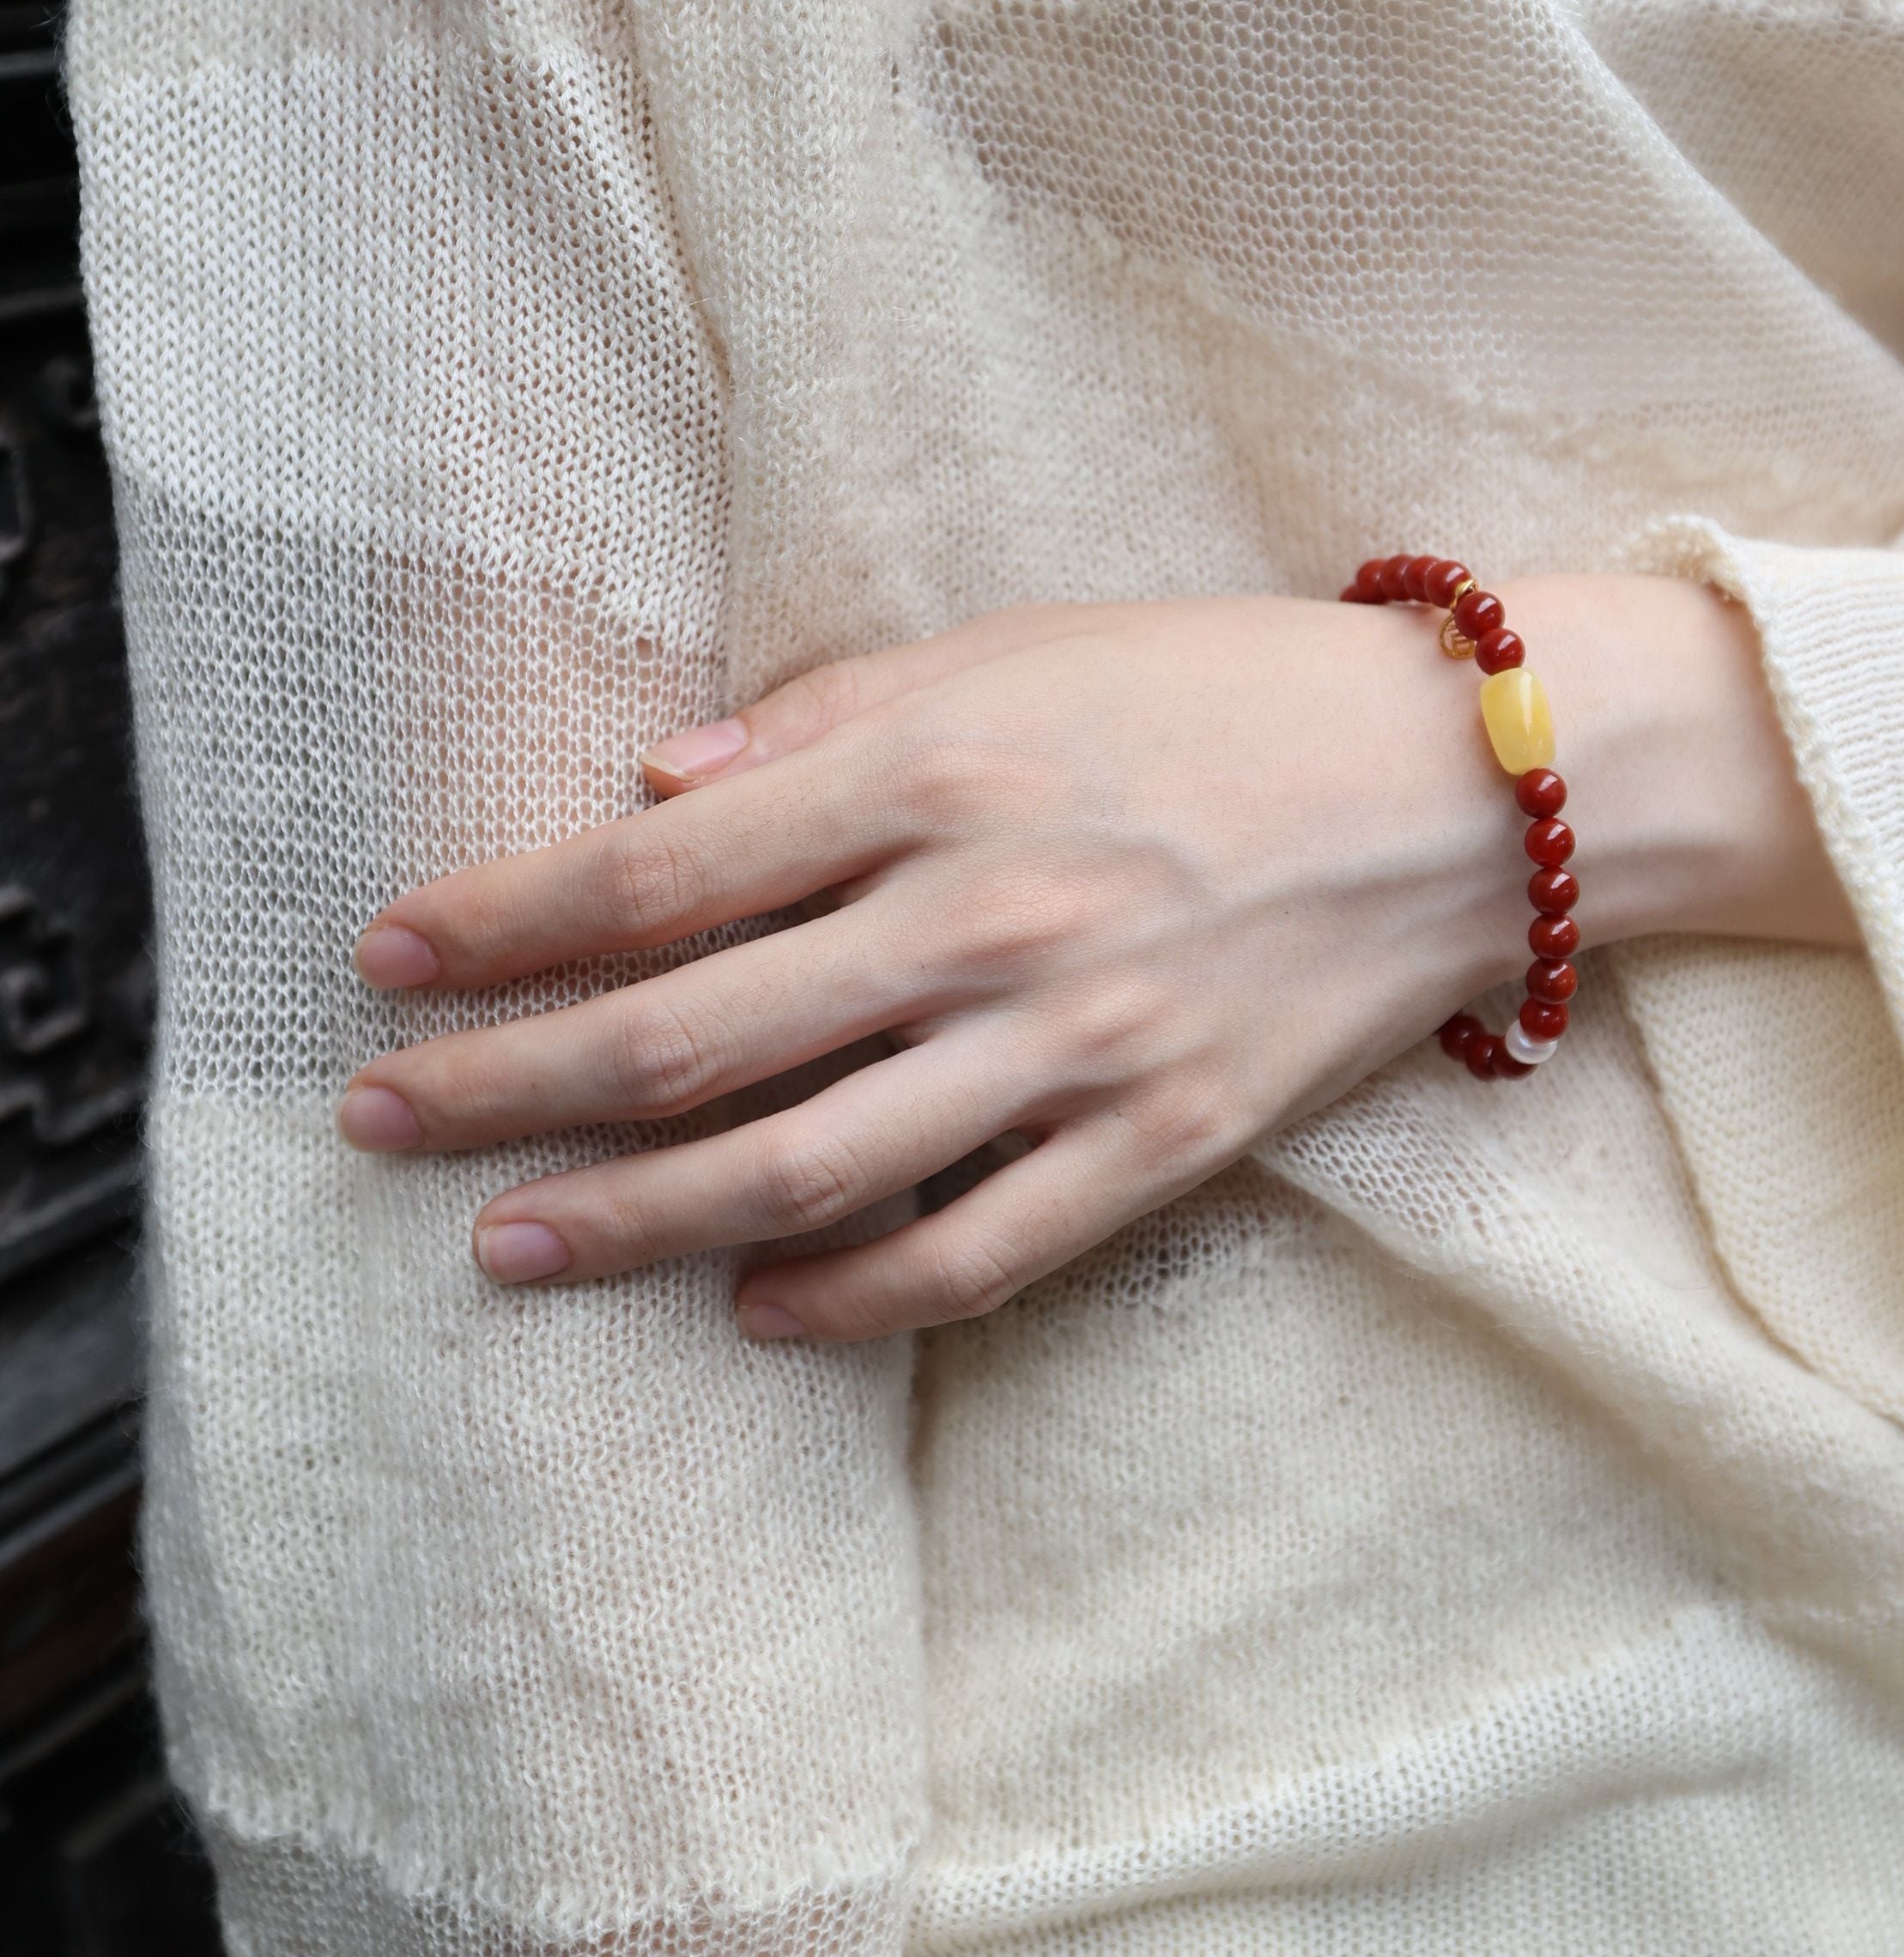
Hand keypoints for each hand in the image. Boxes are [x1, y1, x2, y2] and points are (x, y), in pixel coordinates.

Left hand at [339, 580, 1852, 1340]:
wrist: (1471, 784)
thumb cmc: (1225, 688)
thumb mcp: (1020, 645)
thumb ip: (826, 716)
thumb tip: (647, 786)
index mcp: (938, 771)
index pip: (656, 872)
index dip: (498, 922)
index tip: (384, 958)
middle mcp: (984, 918)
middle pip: (689, 1037)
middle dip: (506, 1088)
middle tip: (378, 1124)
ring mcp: (1075, 1049)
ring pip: (800, 1172)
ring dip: (630, 1221)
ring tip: (509, 1248)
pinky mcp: (1159, 1149)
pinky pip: (971, 1256)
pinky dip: (846, 1300)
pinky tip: (749, 1312)